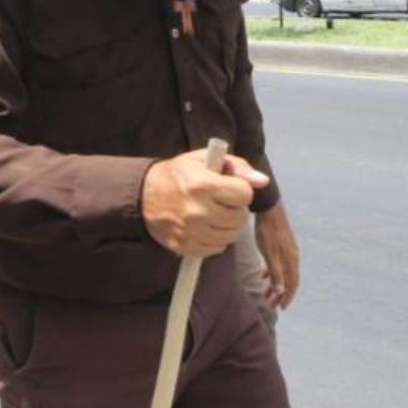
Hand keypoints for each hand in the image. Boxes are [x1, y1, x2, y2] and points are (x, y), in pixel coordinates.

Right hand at [142, 149, 268, 257]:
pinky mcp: (185, 247)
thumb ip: (239, 167)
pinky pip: (217, 249)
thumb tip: (263, 182)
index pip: (245, 194)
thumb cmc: (180, 173)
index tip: (229, 187)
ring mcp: (190, 232)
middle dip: (236, 208)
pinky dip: (217, 239)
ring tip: (216, 213)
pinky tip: (206, 226)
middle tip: (223, 201)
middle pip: (240, 218)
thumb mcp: (206, 159)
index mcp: (203, 185)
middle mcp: (197, 211)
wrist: (143, 195)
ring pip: (232, 236)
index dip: (240, 189)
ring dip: (229, 225)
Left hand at [255, 203, 299, 309]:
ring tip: (266, 294)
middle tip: (271, 305)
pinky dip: (273, 273)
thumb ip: (275, 273)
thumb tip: (281, 292)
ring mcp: (287, 249)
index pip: (293, 283)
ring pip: (283, 272)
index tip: (281, 308)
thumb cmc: (268, 231)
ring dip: (276, 284)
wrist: (269, 208)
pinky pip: (279, 264)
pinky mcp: (281, 244)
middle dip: (281, 294)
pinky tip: (264, 276)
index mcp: (292, 259)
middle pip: (289, 279)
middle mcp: (293, 255)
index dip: (288, 297)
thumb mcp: (270, 254)